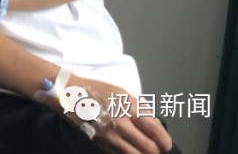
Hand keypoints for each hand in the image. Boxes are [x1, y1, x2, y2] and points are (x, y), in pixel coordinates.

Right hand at [46, 76, 173, 153]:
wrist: (70, 96)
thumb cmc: (97, 90)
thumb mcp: (121, 92)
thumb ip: (139, 108)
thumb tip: (155, 124)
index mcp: (128, 109)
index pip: (154, 130)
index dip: (164, 139)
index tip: (167, 143)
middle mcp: (121, 125)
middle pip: (148, 147)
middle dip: (157, 150)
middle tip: (158, 149)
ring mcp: (110, 136)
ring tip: (145, 151)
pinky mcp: (101, 143)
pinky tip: (130, 150)